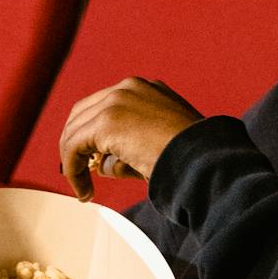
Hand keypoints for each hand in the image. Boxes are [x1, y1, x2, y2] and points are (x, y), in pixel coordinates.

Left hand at [59, 78, 201, 201]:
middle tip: (79, 174)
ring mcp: (116, 100)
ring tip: (83, 189)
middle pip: (83, 113)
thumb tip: (101, 164)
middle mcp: (129, 87)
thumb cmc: (191, 160)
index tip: (94, 163)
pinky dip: (73, 170)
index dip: (92, 136)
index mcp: (145, 89)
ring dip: (74, 161)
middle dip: (76, 145)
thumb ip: (128, 151)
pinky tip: (84, 190)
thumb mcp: (158, 147)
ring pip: (75, 130)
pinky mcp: (107, 120)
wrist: (205, 161)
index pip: (104, 106)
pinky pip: (74, 145)